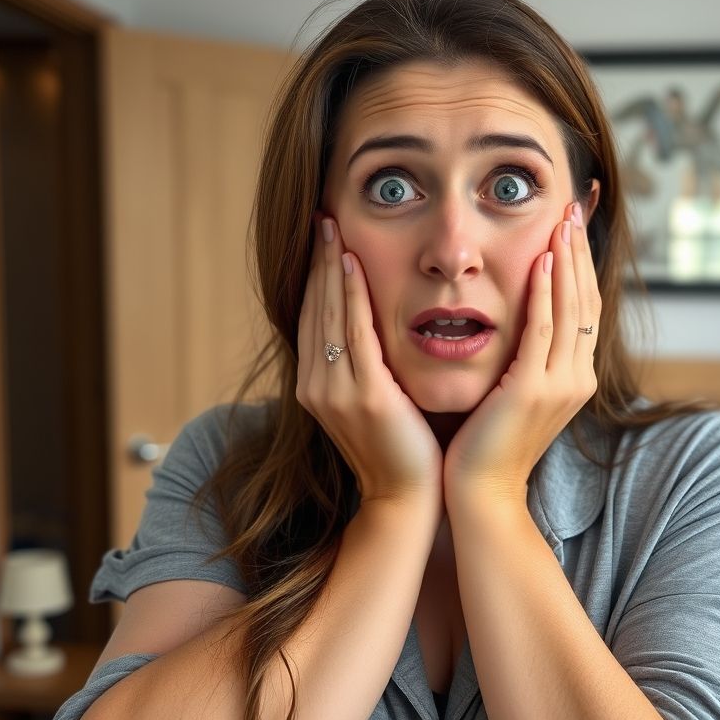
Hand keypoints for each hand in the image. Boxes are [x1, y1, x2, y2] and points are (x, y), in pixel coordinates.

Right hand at [297, 214, 443, 509]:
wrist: (406, 499)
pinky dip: (349, 296)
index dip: (315, 278)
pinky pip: (354, 333)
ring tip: (332, 228)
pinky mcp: (364, 396)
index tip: (322, 241)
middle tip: (321, 219)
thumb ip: (365, 368)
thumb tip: (372, 333)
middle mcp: (316, 386)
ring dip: (329, 267)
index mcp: (316, 387)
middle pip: (314, 309)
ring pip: (328, 314)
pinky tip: (350, 264)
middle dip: (317, 262)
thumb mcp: (374, 403)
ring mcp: (335, 392)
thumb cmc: (400, 450)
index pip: (312, 319)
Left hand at [443, 201, 600, 507]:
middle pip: (587, 301)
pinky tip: (542, 260)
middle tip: (575, 208)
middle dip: (580, 252)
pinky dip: (547, 293)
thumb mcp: (511, 394)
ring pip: (572, 309)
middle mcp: (576, 379)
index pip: (583, 310)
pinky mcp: (534, 390)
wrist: (478, 493)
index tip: (571, 228)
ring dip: (568, 260)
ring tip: (563, 219)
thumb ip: (521, 359)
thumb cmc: (485, 444)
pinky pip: (545, 330)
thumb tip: (515, 324)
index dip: (580, 267)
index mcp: (573, 378)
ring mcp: (560, 385)